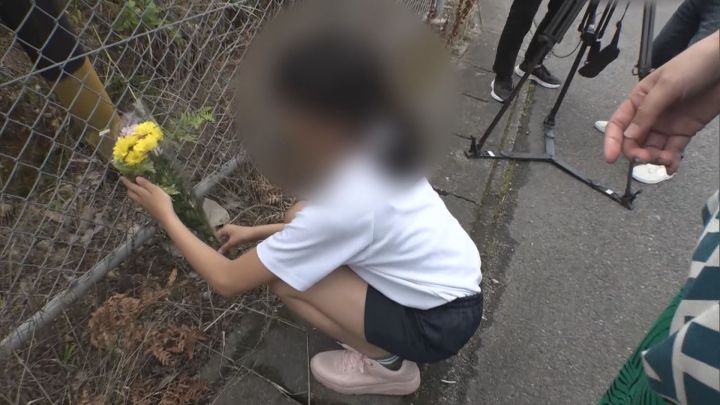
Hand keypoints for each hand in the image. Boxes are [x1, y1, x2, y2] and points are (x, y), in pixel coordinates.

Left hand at [120, 176, 174, 222]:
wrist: (165, 216)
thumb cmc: (162, 202)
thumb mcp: (155, 190)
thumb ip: (146, 184)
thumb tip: (137, 178)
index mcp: (141, 193)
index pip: (131, 186)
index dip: (126, 181)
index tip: (121, 177)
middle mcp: (140, 199)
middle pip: (130, 193)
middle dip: (128, 187)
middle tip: (129, 182)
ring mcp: (143, 204)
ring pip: (134, 197)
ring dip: (133, 192)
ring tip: (136, 187)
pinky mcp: (147, 208)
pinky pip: (138, 200)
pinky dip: (138, 196)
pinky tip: (143, 195)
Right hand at [216, 224, 257, 253]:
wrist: (254, 234)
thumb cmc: (242, 236)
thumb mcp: (232, 243)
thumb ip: (225, 247)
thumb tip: (219, 252)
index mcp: (225, 228)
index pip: (217, 235)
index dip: (217, 242)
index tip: (217, 249)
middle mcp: (228, 228)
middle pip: (222, 237)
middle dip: (222, 243)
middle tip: (222, 251)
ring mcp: (233, 230)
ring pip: (227, 238)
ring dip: (226, 244)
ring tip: (226, 250)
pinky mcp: (238, 234)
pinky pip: (232, 239)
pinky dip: (231, 243)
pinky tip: (232, 248)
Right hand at [604, 31, 719, 173]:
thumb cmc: (694, 65)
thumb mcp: (667, 85)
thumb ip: (647, 112)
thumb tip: (628, 136)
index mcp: (639, 99)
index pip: (618, 124)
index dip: (612, 141)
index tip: (610, 158)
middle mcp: (650, 114)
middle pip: (634, 140)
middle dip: (636, 152)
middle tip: (645, 158)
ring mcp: (667, 124)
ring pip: (652, 148)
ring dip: (654, 158)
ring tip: (665, 160)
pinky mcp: (685, 130)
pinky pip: (673, 149)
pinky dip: (671, 161)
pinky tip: (671, 167)